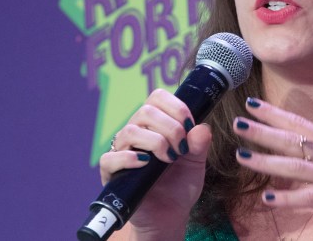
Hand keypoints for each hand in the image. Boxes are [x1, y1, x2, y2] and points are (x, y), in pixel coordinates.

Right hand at [98, 89, 211, 238]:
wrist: (170, 214)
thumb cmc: (180, 184)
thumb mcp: (196, 163)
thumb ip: (200, 145)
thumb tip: (201, 128)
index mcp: (156, 124)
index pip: (157, 97)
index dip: (176, 106)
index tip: (189, 125)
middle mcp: (137, 133)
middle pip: (145, 111)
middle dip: (170, 128)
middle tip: (182, 148)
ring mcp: (122, 151)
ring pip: (130, 131)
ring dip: (155, 142)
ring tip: (169, 159)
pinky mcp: (112, 172)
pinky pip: (111, 158)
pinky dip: (129, 159)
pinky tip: (146, 164)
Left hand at [232, 97, 312, 236]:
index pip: (301, 124)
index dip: (275, 114)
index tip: (253, 104)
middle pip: (291, 140)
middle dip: (262, 130)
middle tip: (236, 122)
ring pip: (294, 166)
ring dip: (265, 161)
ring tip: (241, 156)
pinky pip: (309, 197)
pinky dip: (287, 198)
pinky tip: (267, 199)